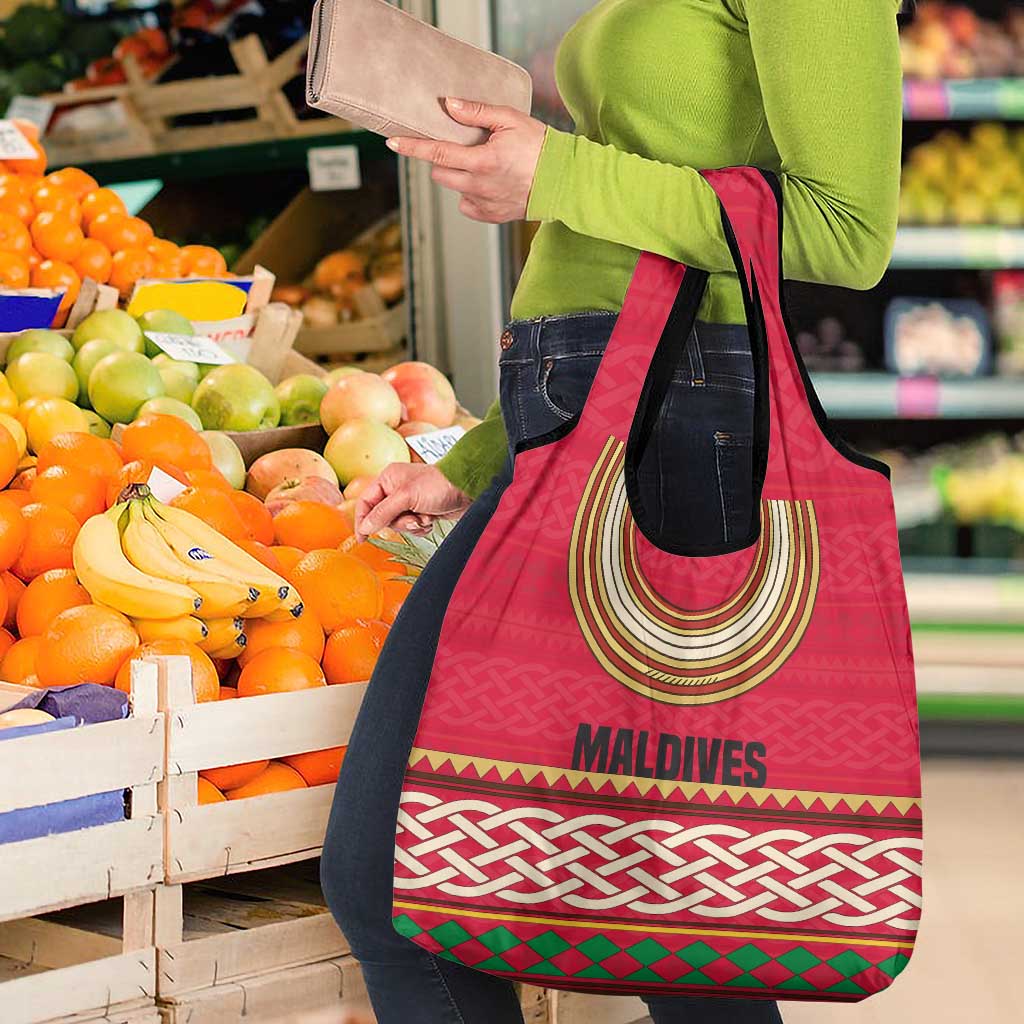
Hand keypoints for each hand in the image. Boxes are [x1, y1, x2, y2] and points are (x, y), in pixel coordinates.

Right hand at [354, 463, 471, 540]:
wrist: (467, 489)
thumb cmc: (438, 485)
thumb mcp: (406, 497)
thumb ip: (383, 512)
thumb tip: (365, 527)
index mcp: (388, 479)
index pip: (366, 502)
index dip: (362, 520)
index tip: (362, 538)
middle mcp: (396, 489)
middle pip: (382, 517)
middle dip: (399, 522)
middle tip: (413, 519)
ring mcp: (409, 501)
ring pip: (398, 524)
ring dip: (412, 525)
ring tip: (425, 517)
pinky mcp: (421, 511)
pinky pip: (412, 527)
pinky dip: (421, 527)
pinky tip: (431, 519)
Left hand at [385, 97, 546, 222]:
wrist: (564, 181)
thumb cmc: (540, 146)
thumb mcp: (510, 119)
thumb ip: (476, 112)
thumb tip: (448, 105)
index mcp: (482, 161)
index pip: (437, 153)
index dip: (412, 147)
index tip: (392, 143)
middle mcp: (479, 186)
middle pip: (440, 173)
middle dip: (441, 159)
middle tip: (460, 147)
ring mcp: (484, 204)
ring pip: (454, 188)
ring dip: (458, 175)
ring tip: (481, 164)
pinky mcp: (491, 216)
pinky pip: (467, 205)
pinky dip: (471, 193)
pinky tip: (488, 183)